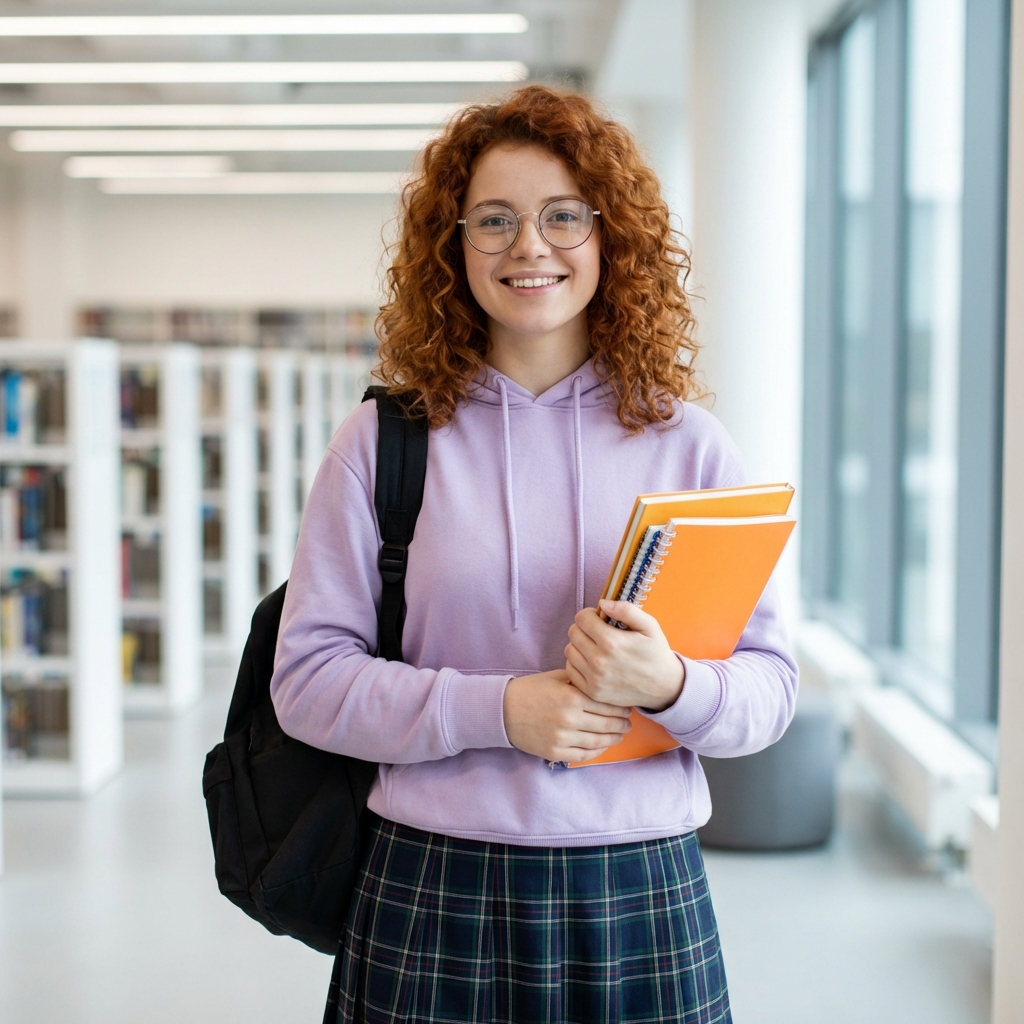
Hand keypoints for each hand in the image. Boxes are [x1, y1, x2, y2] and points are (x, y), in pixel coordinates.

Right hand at [502, 669, 632, 762]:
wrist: (503, 710)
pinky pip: (584, 755)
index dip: (621, 707)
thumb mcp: (556, 677)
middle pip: (607, 724)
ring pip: (599, 741)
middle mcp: (569, 719)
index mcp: (572, 697)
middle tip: (629, 722)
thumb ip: (581, 680)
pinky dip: (597, 751)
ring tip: (621, 734)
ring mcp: (562, 738)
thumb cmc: (531, 690)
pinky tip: (603, 745)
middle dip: (622, 724)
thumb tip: (606, 682)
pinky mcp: (555, 752)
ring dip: (614, 738)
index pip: (607, 704)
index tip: (628, 706)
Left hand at [564, 600, 684, 711]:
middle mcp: (599, 661)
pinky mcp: (592, 692)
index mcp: (612, 642)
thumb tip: (602, 604)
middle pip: (573, 633)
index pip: (581, 619)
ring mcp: (594, 679)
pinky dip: (577, 663)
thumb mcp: (649, 626)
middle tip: (597, 632)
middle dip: (583, 628)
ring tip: (595, 646)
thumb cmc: (656, 653)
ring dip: (579, 645)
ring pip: (569, 651)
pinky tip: (591, 661)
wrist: (663, 687)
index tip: (598, 619)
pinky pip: (570, 670)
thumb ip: (626, 610)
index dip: (589, 614)